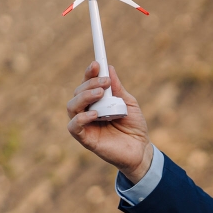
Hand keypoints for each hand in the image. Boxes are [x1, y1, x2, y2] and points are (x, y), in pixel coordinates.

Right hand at [67, 61, 152, 182]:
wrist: (141, 149)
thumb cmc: (134, 126)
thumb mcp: (129, 103)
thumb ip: (118, 88)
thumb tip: (109, 68)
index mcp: (97, 101)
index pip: (87, 84)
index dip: (89, 73)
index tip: (96, 63)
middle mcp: (87, 111)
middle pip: (77, 93)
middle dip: (89, 84)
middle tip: (105, 82)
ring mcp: (85, 125)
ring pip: (71, 107)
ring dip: (84, 96)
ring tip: (100, 93)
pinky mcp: (85, 139)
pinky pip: (73, 127)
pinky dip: (81, 118)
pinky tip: (95, 114)